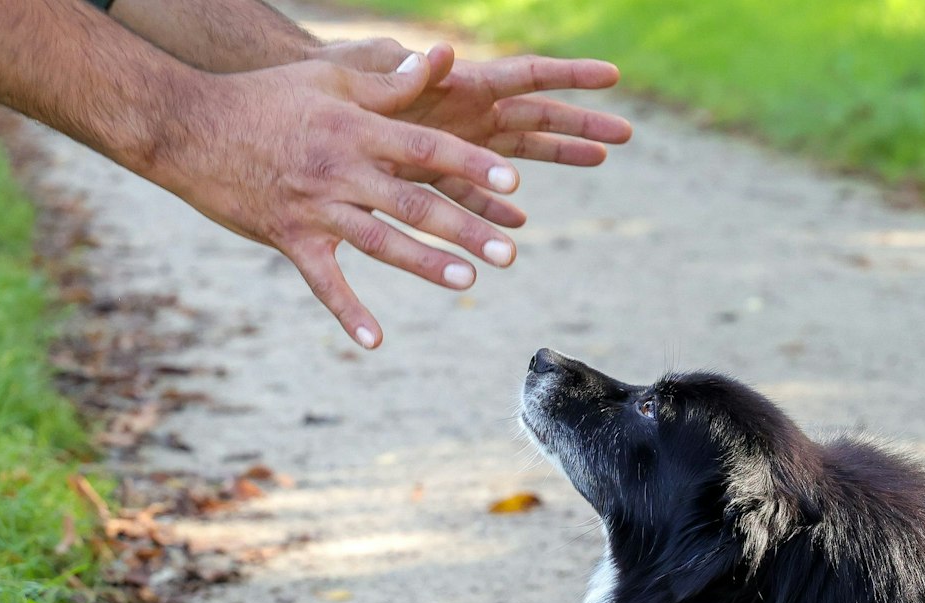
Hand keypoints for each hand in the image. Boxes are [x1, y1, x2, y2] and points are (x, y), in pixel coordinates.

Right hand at [145, 54, 520, 347]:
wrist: (191, 128)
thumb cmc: (265, 97)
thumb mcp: (328, 80)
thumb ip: (387, 84)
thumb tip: (439, 61)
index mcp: (357, 130)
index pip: (426, 148)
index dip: (471, 165)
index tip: (513, 182)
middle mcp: (341, 171)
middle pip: (414, 203)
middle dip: (465, 228)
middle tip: (508, 252)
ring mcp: (315, 208)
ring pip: (379, 241)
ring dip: (425, 264)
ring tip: (467, 281)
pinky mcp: (289, 238)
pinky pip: (323, 281)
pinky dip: (348, 312)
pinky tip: (375, 341)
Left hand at [320, 42, 633, 228]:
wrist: (299, 118)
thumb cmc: (331, 82)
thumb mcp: (368, 76)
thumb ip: (407, 71)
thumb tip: (445, 54)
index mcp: (460, 87)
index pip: (527, 77)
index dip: (571, 76)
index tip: (613, 76)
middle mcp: (466, 114)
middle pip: (536, 118)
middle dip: (580, 124)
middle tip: (626, 134)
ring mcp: (454, 146)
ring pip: (516, 156)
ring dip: (557, 160)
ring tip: (600, 161)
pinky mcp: (432, 178)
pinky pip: (472, 197)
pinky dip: (492, 211)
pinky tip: (514, 226)